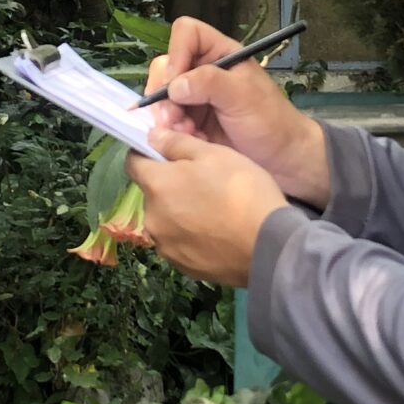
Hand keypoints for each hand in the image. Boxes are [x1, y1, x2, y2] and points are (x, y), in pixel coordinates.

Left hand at [128, 126, 288, 287]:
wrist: (269, 246)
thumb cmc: (241, 190)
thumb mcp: (214, 154)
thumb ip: (176, 143)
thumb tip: (151, 136)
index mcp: (156, 186)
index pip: (134, 163)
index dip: (148, 154)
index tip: (167, 153)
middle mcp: (152, 219)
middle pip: (153, 194)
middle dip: (170, 186)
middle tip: (204, 182)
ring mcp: (166, 247)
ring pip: (166, 220)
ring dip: (180, 213)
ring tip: (213, 211)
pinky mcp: (183, 267)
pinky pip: (180, 244)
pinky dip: (192, 237)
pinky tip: (217, 234)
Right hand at [145, 16, 329, 206]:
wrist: (281, 160)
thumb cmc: (270, 121)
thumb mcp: (243, 96)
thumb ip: (209, 83)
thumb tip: (174, 86)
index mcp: (221, 54)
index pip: (187, 33)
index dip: (177, 52)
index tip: (176, 84)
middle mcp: (203, 71)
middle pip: (166, 67)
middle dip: (164, 94)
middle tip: (173, 120)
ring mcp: (195, 97)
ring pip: (162, 97)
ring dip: (167, 117)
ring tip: (187, 134)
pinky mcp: (190, 122)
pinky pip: (167, 121)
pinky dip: (172, 132)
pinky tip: (191, 142)